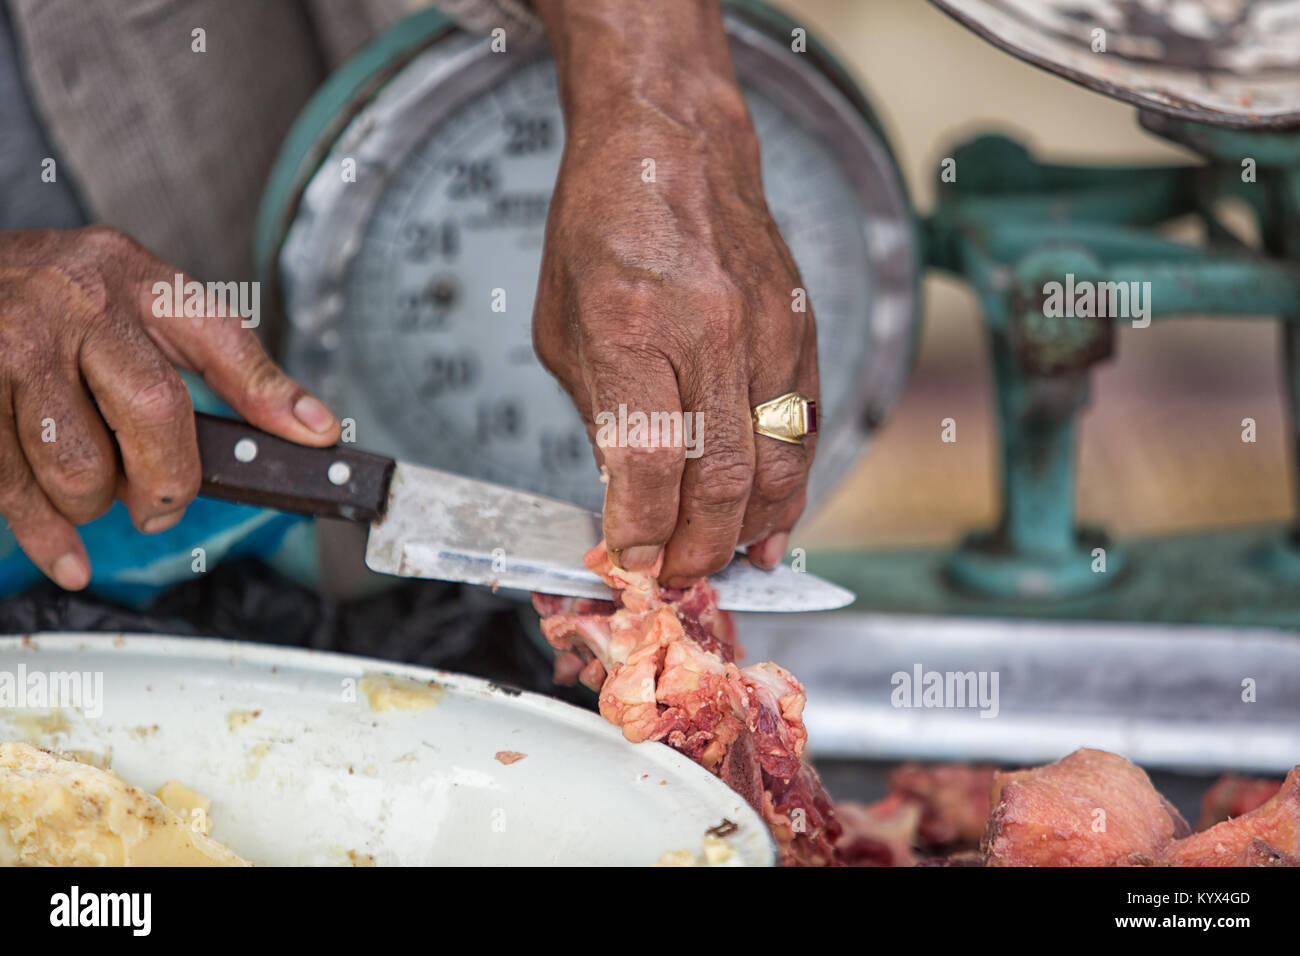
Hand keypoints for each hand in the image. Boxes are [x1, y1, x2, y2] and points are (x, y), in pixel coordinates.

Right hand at [0, 226, 339, 588]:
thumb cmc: (69, 299)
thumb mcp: (152, 304)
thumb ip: (232, 364)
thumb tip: (316, 426)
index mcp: (136, 280)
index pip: (221, 341)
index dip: (272, 395)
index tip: (317, 440)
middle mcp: (75, 304)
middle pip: (153, 414)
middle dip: (167, 480)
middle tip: (162, 503)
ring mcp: (12, 347)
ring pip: (78, 467)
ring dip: (95, 502)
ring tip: (93, 485)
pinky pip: (11, 486)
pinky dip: (46, 536)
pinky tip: (67, 554)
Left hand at [530, 0, 818, 586]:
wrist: (672, 148)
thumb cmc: (604, 229)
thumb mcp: (565, 325)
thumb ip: (600, 414)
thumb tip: (625, 500)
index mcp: (630, 323)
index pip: (644, 457)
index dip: (639, 527)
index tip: (630, 560)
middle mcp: (709, 328)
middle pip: (718, 475)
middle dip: (696, 547)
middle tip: (676, 576)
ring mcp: (766, 330)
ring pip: (774, 463)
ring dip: (748, 530)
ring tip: (722, 563)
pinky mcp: (800, 332)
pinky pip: (805, 430)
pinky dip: (790, 488)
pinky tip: (771, 523)